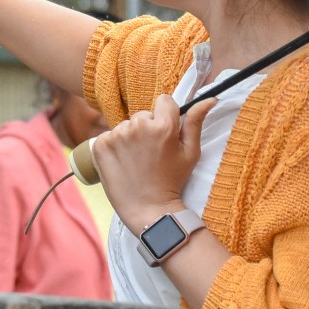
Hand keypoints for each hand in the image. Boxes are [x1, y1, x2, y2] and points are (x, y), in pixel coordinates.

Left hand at [90, 92, 215, 233]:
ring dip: (130, 138)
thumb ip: (196, 122)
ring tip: (136, 160)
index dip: (166, 116)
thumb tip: (209, 99)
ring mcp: (116, 135)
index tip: (165, 133)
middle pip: (143, 115)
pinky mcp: (100, 144)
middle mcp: (137, 126)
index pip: (164, 100)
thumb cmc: (172, 181)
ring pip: (126, 126)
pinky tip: (122, 163)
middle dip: (147, 128)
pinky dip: (114, 147)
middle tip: (150, 153)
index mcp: (163, 126)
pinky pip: (109, 136)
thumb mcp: (190, 153)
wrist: (147, 209)